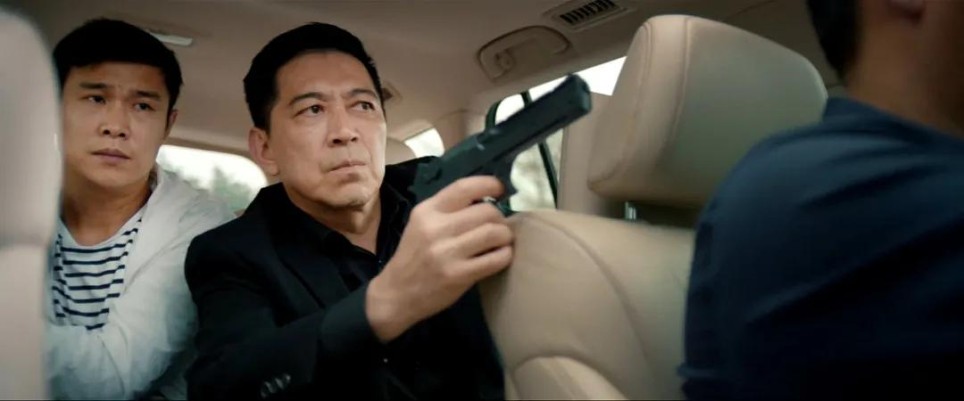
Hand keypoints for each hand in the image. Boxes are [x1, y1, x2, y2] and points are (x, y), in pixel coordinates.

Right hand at [366, 176, 513, 341]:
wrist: (397, 293)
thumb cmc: (414, 256)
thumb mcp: (422, 224)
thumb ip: (448, 210)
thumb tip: (488, 201)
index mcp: (427, 211)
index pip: (464, 187)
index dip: (489, 184)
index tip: (500, 190)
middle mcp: (436, 228)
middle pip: (486, 211)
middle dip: (500, 218)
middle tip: (499, 227)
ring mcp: (447, 253)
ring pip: (494, 233)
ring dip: (505, 236)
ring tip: (501, 242)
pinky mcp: (458, 275)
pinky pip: (496, 259)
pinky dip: (505, 255)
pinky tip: (500, 256)